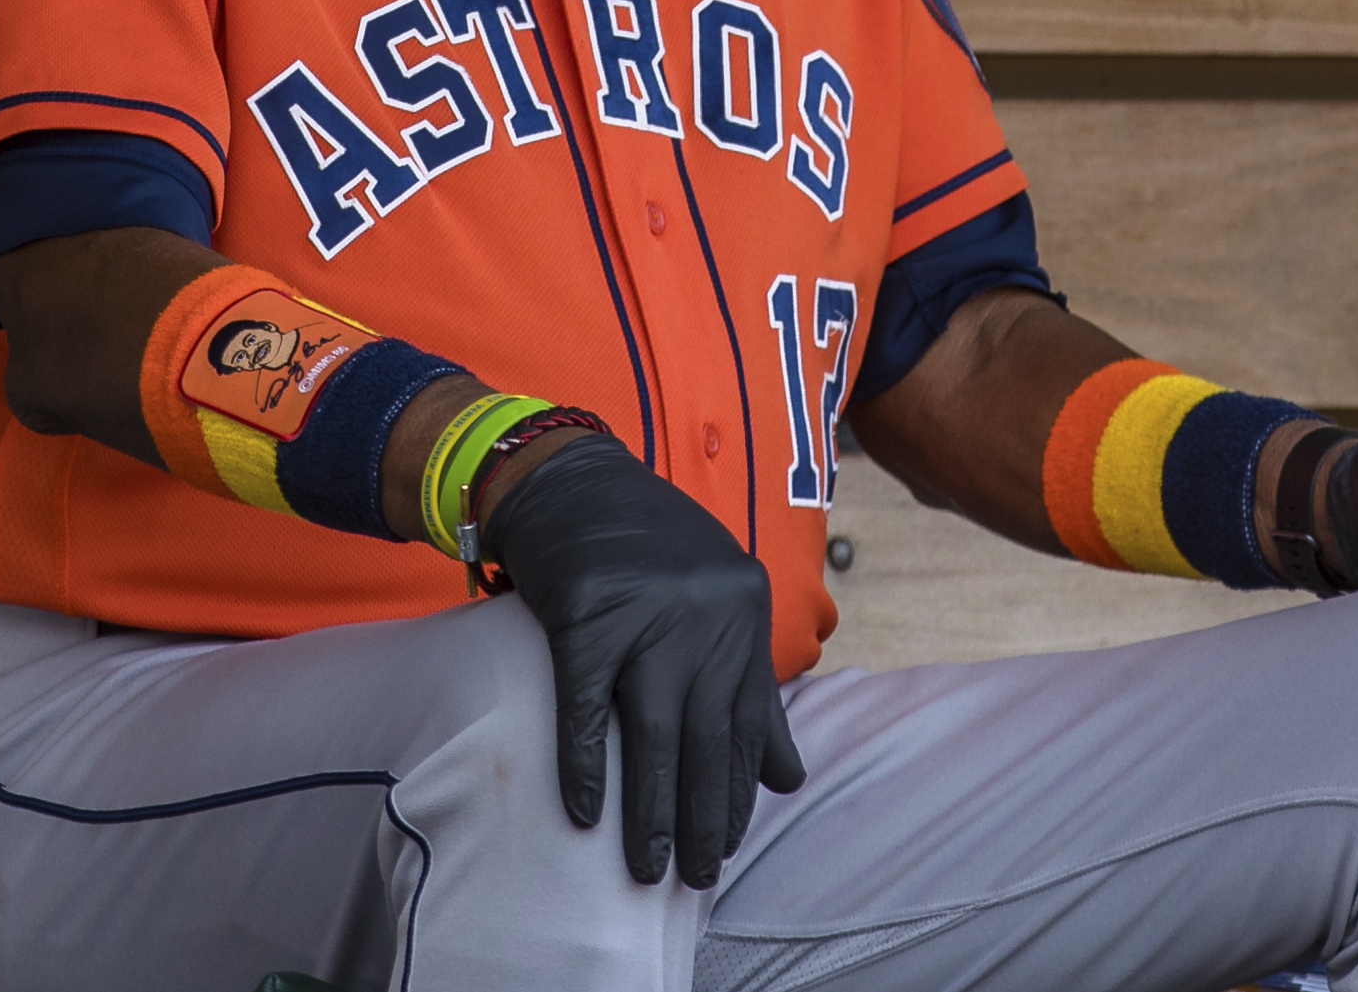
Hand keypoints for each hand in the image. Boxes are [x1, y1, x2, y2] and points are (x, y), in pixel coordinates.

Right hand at [481, 432, 807, 886]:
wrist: (569, 478)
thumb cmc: (641, 546)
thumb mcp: (714, 600)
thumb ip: (750, 685)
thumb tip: (788, 779)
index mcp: (744, 609)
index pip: (747, 722)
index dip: (735, 791)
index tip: (725, 846)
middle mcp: (706, 613)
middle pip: (707, 736)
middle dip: (702, 818)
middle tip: (693, 879)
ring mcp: (646, 612)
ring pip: (654, 733)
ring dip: (650, 810)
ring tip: (645, 869)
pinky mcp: (586, 614)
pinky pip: (587, 706)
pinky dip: (585, 763)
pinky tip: (582, 812)